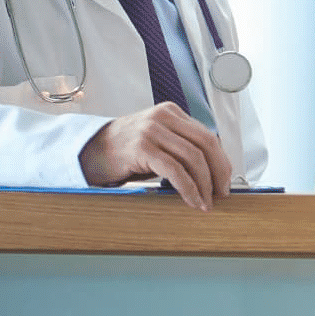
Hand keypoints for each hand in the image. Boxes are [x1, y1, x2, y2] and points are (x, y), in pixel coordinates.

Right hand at [79, 102, 231, 211]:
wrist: (89, 153)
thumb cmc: (125, 152)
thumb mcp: (158, 142)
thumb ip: (181, 147)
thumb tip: (213, 174)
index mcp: (171, 113)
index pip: (207, 136)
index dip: (221, 161)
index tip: (226, 181)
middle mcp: (163, 117)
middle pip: (206, 143)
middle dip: (219, 171)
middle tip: (222, 194)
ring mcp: (152, 130)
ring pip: (193, 157)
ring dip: (204, 184)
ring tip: (207, 202)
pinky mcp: (142, 147)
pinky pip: (175, 170)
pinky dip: (188, 188)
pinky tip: (192, 201)